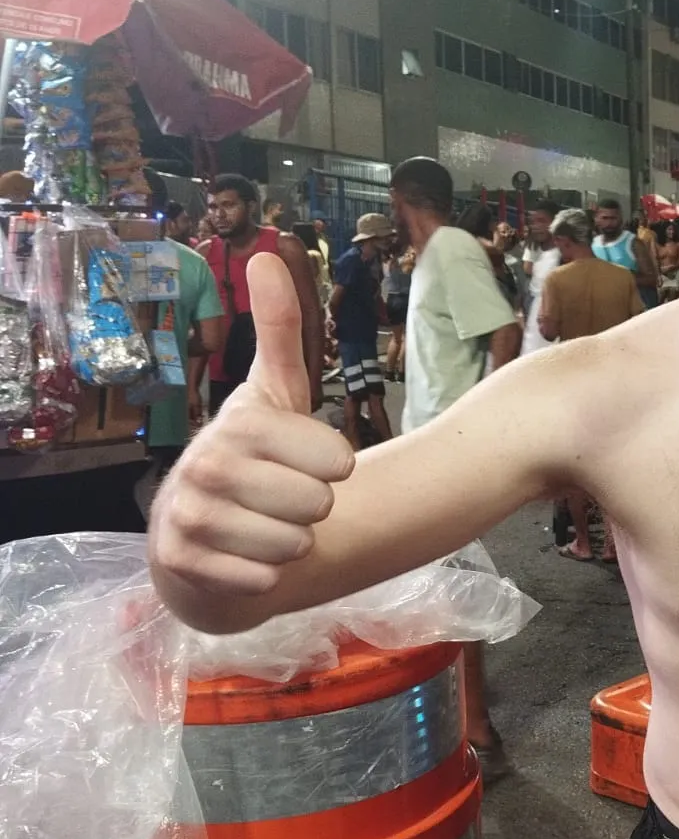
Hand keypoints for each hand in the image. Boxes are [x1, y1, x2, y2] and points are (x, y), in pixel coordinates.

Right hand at [149, 255, 355, 610]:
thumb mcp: (273, 393)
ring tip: (267, 527)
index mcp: (241, 423)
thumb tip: (266, 256)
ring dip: (293, 544)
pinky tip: (247, 559)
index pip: (336, 459)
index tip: (311, 461)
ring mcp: (190, 516)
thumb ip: (281, 331)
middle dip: (313, 510)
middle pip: (318, 505)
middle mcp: (207, 465)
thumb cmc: (250, 458)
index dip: (335, 468)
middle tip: (285, 499)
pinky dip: (266, 578)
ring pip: (293, 546)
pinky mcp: (183, 564)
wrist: (197, 535)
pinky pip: (261, 582)